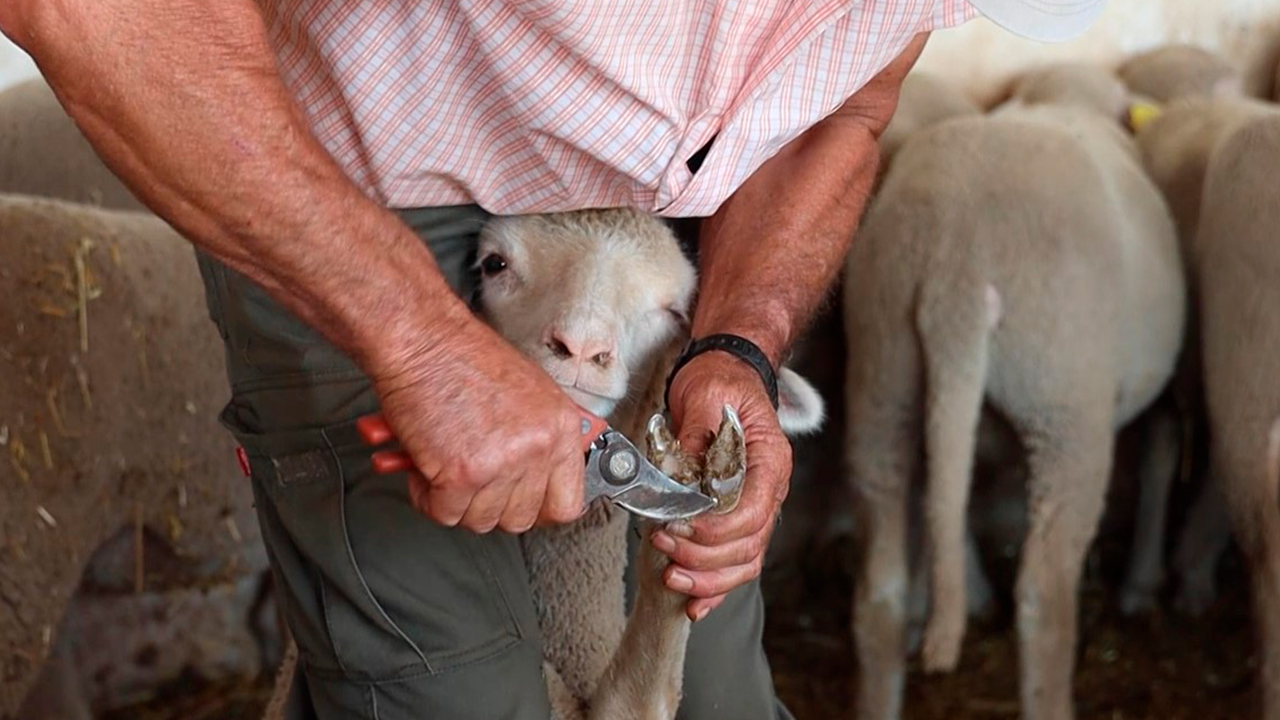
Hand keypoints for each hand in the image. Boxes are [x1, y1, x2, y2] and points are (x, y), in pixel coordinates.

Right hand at [367, 313, 606, 533]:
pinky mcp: (462, 474)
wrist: (423, 338)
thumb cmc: (464, 358)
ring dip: (456, 500)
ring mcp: (502, 464)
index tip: (522, 504)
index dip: (539, 509)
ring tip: (446, 465)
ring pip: (480, 520)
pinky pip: (444, 513)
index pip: (568, 503)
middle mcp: (538, 447)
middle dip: (490, 505)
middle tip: (473, 481)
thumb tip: (540, 478)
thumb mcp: (529, 393)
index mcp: (561, 427)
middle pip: (520, 518)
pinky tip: (425, 467)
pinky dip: (427, 496)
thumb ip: (540, 438)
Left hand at [655, 352, 791, 620]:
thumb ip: (698, 435)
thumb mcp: (706, 395)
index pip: (754, 511)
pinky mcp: (735, 516)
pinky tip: (694, 604)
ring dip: (708, 579)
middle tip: (663, 546)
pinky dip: (715, 588)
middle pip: (748, 545)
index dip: (716, 529)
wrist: (725, 372)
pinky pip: (734, 562)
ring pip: (743, 562)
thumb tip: (682, 475)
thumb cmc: (719, 382)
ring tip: (671, 579)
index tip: (679, 527)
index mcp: (770, 462)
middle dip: (703, 557)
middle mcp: (769, 490)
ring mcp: (755, 507)